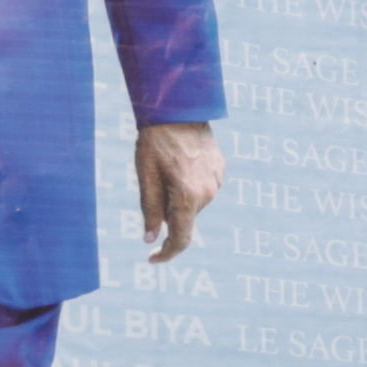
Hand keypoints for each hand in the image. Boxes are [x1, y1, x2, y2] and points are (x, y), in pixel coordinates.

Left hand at [134, 118, 223, 262]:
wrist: (179, 108)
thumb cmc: (156, 141)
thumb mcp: (146, 176)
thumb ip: (149, 210)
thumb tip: (150, 238)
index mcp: (187, 196)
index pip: (180, 238)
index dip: (166, 253)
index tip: (153, 259)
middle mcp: (207, 193)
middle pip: (184, 218)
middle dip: (167, 212)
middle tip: (153, 183)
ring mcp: (217, 181)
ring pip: (194, 203)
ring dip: (179, 197)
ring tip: (167, 167)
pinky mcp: (220, 169)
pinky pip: (203, 187)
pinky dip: (190, 184)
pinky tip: (180, 163)